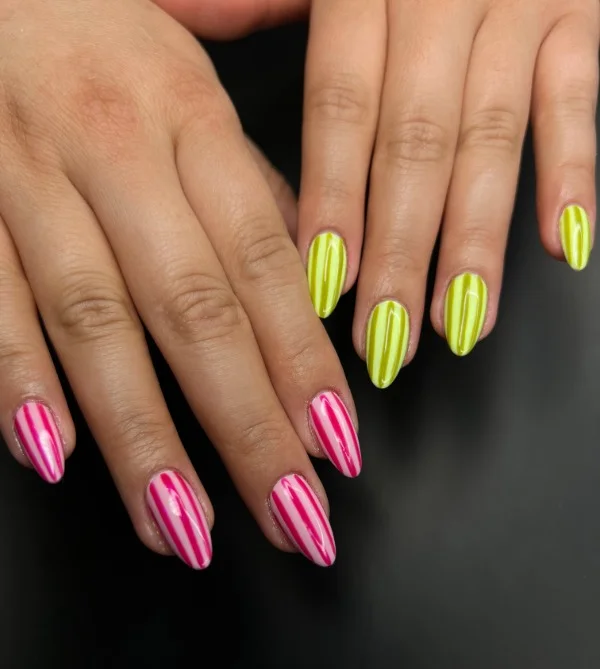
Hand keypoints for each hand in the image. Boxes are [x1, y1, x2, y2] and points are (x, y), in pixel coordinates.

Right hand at [0, 0, 360, 567]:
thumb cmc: (101, 36)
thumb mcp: (194, 84)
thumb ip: (250, 183)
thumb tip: (310, 277)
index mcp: (190, 118)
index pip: (263, 265)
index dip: (303, 363)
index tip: (337, 447)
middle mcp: (114, 152)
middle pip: (194, 313)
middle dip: (246, 430)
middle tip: (292, 517)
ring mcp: (27, 183)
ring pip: (95, 328)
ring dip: (143, 441)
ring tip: (184, 528)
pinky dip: (20, 384)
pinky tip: (57, 458)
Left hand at [297, 0, 597, 385]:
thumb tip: (187, 17)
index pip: (341, 113)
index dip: (334, 203)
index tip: (325, 285)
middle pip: (414, 147)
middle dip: (401, 252)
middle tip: (387, 339)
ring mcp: (518, 4)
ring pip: (492, 141)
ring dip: (476, 242)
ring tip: (460, 324)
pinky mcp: (582, 10)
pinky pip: (578, 99)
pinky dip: (574, 173)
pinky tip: (562, 245)